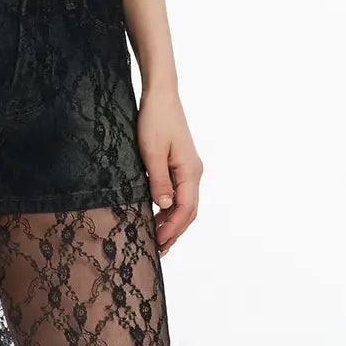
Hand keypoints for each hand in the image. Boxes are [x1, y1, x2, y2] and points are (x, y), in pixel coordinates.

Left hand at [136, 84, 201, 256]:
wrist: (160, 95)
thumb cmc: (155, 119)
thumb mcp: (151, 151)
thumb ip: (159, 180)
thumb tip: (165, 206)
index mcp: (190, 171)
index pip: (186, 209)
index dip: (173, 229)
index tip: (159, 244)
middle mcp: (194, 172)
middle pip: (189, 211)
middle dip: (175, 232)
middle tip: (159, 250)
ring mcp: (188, 168)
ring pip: (185, 203)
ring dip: (173, 222)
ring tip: (157, 239)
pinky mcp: (180, 164)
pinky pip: (179, 193)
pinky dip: (170, 209)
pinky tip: (158, 216)